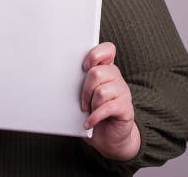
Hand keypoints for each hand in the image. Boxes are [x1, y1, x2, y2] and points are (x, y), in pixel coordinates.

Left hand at [80, 42, 140, 161]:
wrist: (108, 136)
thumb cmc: (93, 111)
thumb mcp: (85, 93)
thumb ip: (80, 81)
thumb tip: (62, 74)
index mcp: (106, 69)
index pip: (108, 49)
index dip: (95, 55)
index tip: (84, 67)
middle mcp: (116, 77)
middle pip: (97, 73)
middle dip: (85, 89)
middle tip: (83, 102)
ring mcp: (123, 92)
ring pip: (101, 91)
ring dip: (91, 104)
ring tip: (89, 110)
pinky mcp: (125, 108)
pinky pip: (107, 108)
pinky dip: (94, 117)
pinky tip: (89, 122)